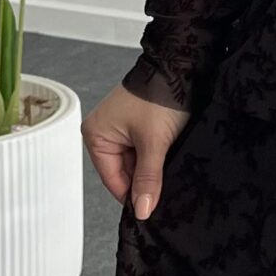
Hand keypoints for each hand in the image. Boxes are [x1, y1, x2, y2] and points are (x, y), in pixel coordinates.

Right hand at [81, 82, 190, 219]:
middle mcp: (103, 130)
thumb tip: (141, 210)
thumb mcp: (154, 143)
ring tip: (168, 166)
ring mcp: (120, 125)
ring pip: (136, 161)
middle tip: (164, 188)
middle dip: (144, 180)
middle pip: (124, 171)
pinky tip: (168, 156)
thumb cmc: (160, 96)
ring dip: (151, 166)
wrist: (180, 65)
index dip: (131, 195)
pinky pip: (143, 148)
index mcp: (96, 134)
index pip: (112, 179)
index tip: (148, 210)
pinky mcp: (136, 122)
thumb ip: (147, 179)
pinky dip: (155, 154)